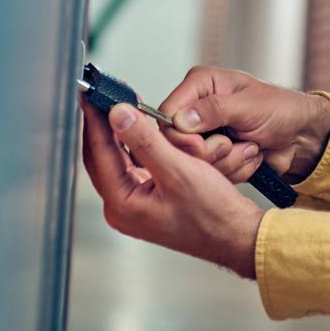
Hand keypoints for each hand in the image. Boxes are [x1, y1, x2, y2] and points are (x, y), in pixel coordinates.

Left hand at [79, 98, 264, 277]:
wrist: (236, 236)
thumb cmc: (212, 212)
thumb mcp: (178, 169)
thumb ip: (145, 141)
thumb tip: (118, 114)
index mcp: (122, 203)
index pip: (98, 152)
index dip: (95, 119)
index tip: (92, 94)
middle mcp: (122, 207)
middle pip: (101, 156)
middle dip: (103, 124)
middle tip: (104, 95)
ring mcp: (134, 205)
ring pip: (116, 159)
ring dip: (119, 132)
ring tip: (121, 104)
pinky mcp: (147, 201)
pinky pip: (133, 166)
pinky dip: (135, 145)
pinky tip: (141, 128)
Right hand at [158, 66, 329, 183]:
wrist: (301, 136)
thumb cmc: (281, 110)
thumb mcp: (249, 105)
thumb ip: (214, 110)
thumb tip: (180, 119)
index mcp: (200, 85)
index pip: (167, 114)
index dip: (179, 135)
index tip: (199, 145)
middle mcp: (196, 109)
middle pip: (177, 143)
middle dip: (208, 151)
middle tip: (232, 144)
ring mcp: (205, 135)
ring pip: (193, 163)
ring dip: (226, 161)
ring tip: (249, 147)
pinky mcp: (214, 157)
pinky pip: (210, 174)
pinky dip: (233, 170)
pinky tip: (249, 157)